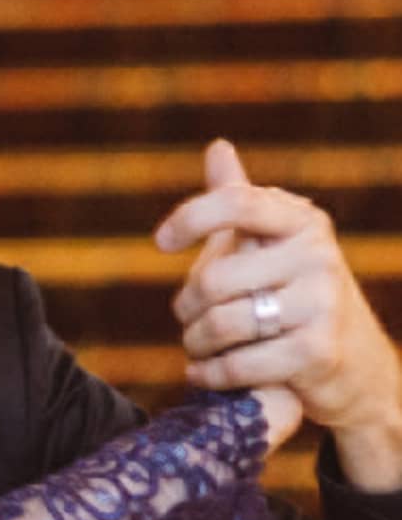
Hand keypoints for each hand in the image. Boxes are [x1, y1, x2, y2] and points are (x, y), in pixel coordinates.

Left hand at [155, 139, 401, 491]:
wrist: (360, 365)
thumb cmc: (296, 293)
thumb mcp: (274, 243)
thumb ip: (239, 199)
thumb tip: (218, 147)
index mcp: (302, 221)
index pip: (237, 202)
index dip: (191, 217)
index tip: (160, 242)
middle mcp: (318, 256)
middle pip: (214, 278)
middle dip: (187, 305)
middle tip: (186, 317)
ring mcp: (323, 304)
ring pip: (221, 323)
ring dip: (195, 342)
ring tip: (196, 346)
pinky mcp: (319, 352)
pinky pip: (238, 363)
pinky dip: (210, 372)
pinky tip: (202, 371)